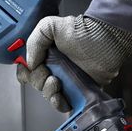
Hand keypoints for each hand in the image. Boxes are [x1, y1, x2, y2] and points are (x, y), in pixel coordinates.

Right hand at [16, 15, 131, 111]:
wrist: (105, 40)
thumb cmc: (81, 31)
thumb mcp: (49, 26)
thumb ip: (34, 41)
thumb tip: (29, 63)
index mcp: (44, 55)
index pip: (26, 69)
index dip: (25, 72)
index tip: (32, 69)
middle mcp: (53, 68)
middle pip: (35, 83)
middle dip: (38, 80)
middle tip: (48, 73)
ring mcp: (65, 81)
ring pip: (47, 95)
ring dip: (48, 92)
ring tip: (56, 82)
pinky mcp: (77, 92)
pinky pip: (63, 104)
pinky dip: (59, 104)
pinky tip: (61, 97)